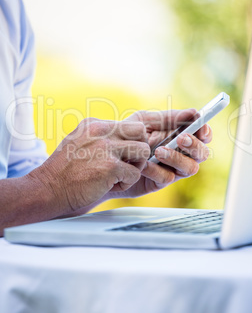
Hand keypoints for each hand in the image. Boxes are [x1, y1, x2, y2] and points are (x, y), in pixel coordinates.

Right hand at [28, 118, 150, 214]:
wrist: (48, 189)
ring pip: (143, 151)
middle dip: (138, 149)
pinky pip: (135, 174)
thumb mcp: (79, 141)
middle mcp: (102, 131)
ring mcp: (106, 148)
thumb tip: (122, 137)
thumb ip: (99, 136)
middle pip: (141, 131)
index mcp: (95, 124)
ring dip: (135, 166)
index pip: (128, 125)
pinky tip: (109, 185)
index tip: (118, 156)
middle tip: (127, 163)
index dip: (129, 142)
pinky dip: (126, 183)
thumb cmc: (64, 170)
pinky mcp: (111, 166)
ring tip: (119, 175)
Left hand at [104, 109, 211, 199]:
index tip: (200, 128)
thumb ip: (168, 117)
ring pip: (190, 168)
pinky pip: (168, 178)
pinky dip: (157, 170)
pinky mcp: (160, 182)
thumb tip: (193, 112)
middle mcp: (180, 153)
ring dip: (177, 158)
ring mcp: (172, 168)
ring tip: (159, 151)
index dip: (206, 131)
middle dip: (194, 145)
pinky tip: (144, 165)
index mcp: (180, 135)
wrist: (107, 157)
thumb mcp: (145, 121)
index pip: (202, 135)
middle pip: (202, 153)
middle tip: (181, 139)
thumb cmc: (128, 135)